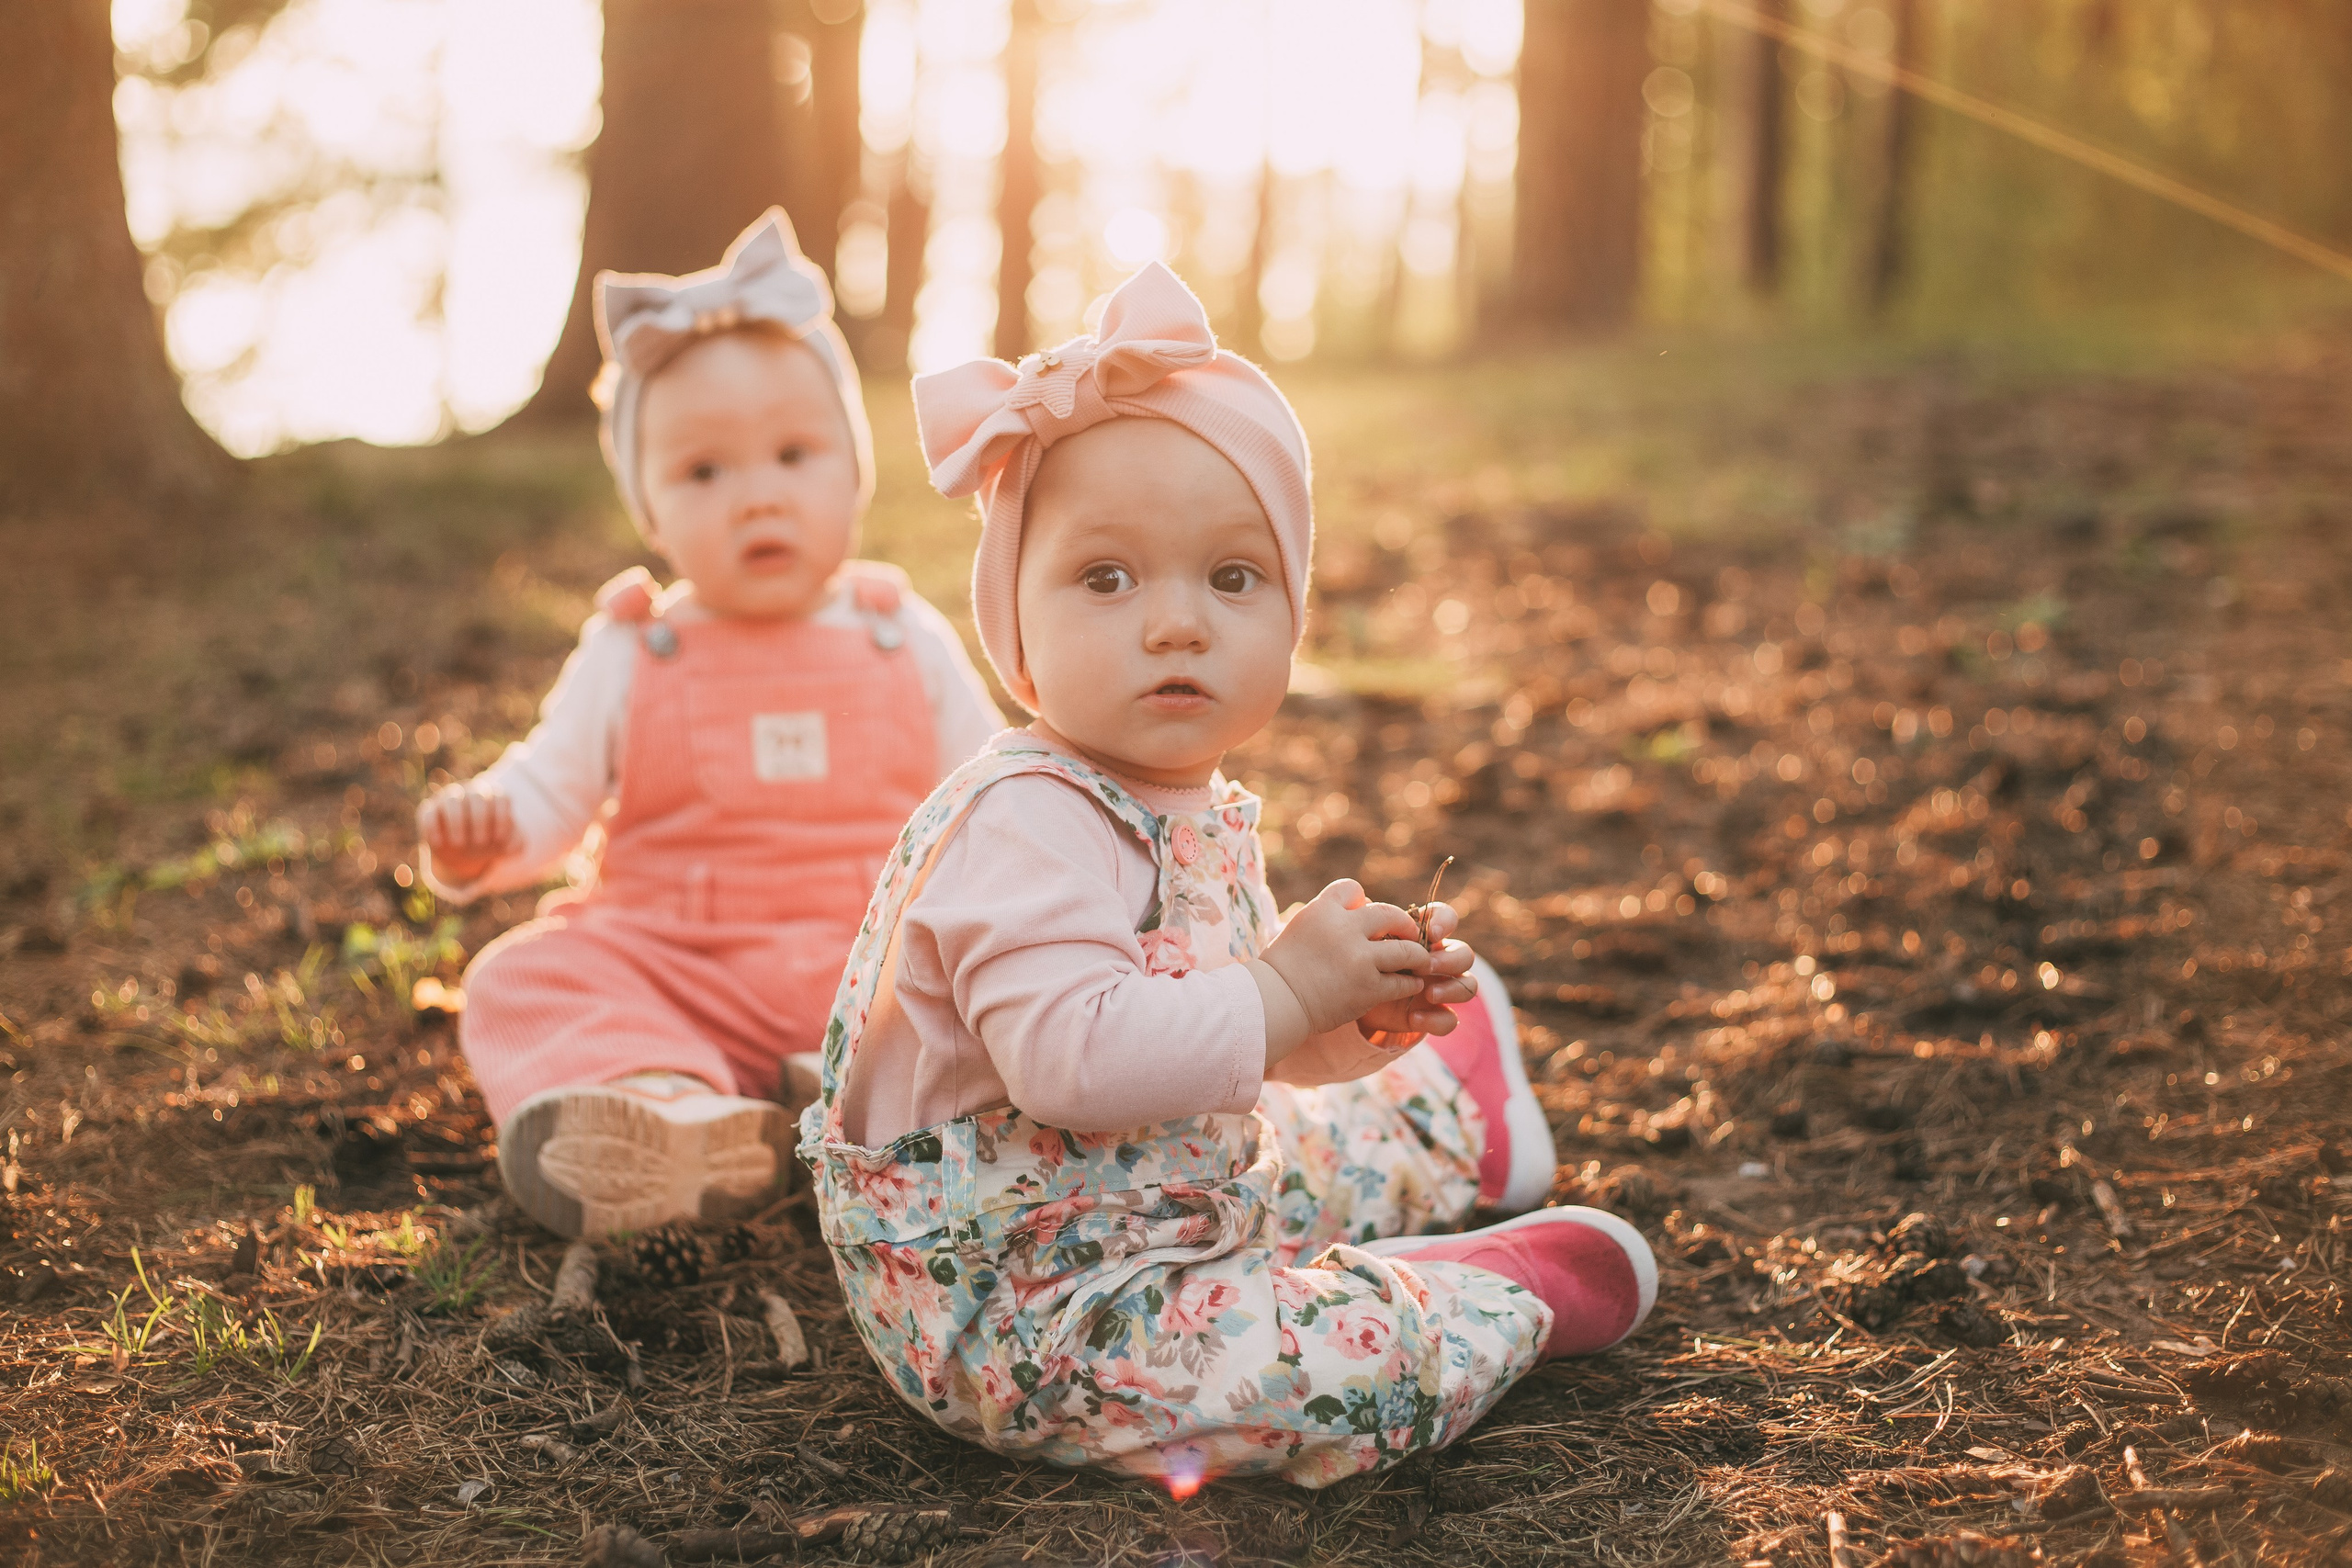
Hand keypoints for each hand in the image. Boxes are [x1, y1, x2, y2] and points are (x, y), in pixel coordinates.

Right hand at [415, 783, 519, 885]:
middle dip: (480, 820)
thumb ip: (516, 845)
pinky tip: (439, 845)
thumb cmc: (489, 844)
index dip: (502, 818)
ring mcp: (448, 799)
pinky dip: (433, 828)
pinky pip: (428, 813)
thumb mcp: (506, 847)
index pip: (500, 798)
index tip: (500, 839)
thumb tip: (513, 845)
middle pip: (477, 796)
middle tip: (480, 843)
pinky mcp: (428, 810)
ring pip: (452, 799)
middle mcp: (470, 793)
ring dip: (457, 822)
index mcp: (492, 797)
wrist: (462, 853)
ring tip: (460, 844)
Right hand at [1249, 880, 1432, 1060]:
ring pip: (1407, 950)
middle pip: (1390, 914)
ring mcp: (1359, 958)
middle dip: (1405, 924)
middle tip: (1411, 934)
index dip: (1363, 900)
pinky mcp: (1368, 987)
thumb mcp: (1299, 928)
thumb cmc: (1282, 970)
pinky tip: (1412, 984)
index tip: (1366, 915)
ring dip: (1418, 956)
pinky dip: (1410, 983)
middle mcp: (1344, 929)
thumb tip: (1360, 907)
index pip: (1353, 889)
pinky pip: (1402, 982)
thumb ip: (1327, 917)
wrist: (1276, 1002)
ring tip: (1422, 962)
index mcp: (1322, 910)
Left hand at [1356, 901, 1477, 1041]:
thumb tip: (1365, 904)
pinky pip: (1451, 1019)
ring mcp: (1441, 987)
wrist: (1353, 1000)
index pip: (1446, 918)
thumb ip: (1372, 928)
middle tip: (1427, 965)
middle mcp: (1439, 959)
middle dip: (1450, 960)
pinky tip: (1413, 1017)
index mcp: (1423, 936)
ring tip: (1428, 993)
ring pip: (1469, 985)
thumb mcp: (1364, 945)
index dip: (1445, 922)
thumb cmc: (1361, 963)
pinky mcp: (1435, 1015)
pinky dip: (1436, 1019)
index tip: (1431, 933)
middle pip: (1465, 954)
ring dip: (1452, 989)